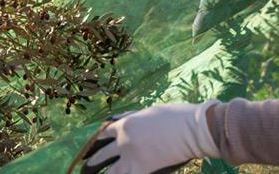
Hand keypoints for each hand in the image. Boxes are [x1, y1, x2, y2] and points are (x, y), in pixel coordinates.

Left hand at [81, 100, 220, 173]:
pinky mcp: (142, 168)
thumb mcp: (149, 112)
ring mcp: (131, 156)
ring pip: (110, 171)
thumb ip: (132, 118)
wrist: (192, 129)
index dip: (96, 141)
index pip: (103, 133)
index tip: (91, 147)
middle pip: (101, 153)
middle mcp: (123, 140)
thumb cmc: (175, 117)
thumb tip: (121, 121)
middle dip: (92, 161)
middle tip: (86, 167)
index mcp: (124, 124)